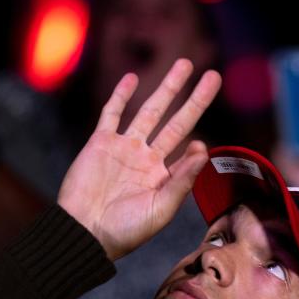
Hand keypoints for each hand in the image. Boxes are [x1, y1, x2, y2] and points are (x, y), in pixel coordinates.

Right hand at [57, 58, 221, 260]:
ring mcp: (124, 147)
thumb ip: (182, 179)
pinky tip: (132, 78)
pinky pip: (112, 113)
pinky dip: (121, 95)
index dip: (197, 144)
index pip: (187, 149)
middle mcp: (146, 158)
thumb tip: (202, 147)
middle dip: (194, 99)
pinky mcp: (100, 142)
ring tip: (184, 65)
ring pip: (149, 110)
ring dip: (167, 87)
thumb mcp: (161, 209)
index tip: (199, 144)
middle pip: (175, 121)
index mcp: (163, 176)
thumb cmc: (125, 230)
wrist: (85, 233)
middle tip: (213, 76)